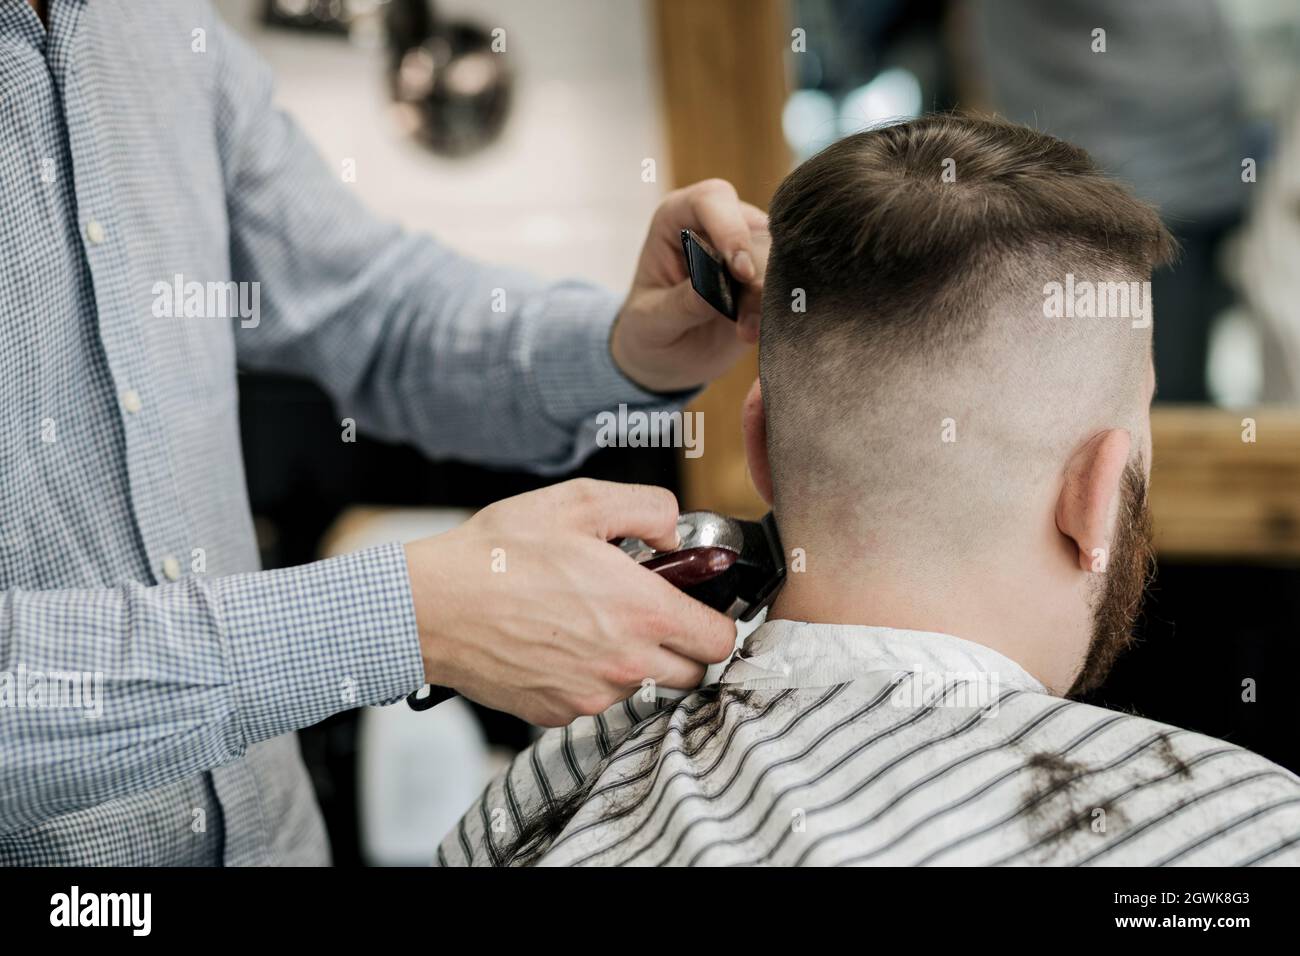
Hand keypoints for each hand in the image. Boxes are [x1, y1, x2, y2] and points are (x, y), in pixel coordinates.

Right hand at [403, 479, 737, 726]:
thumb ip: (647, 509)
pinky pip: (596, 701)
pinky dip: (590, 677)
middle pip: (693, 673)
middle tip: (645, 611)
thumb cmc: (499, 553)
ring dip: (633, 661)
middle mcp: (625, 663)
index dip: (715, 620)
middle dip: (681, 644)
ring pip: (643, 687)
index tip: (695, 604)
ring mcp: (592, 695)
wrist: (431, 607)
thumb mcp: (579, 502)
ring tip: (590, 620)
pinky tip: (558, 642)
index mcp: (642, 611)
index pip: (721, 640)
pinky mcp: (558, 713)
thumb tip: (676, 535)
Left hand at [610, 179, 769, 392]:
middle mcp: (716, 225)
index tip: (739, 269)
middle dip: (757, 271)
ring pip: (777, 257)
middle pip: (754, 228)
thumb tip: (709, 290)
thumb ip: (680, 304)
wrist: (668, 358)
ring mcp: (746, 249)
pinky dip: (776, 309)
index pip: (711, 199)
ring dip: (768, 296)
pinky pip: (787, 284)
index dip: (729, 227)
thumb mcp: (651, 321)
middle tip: (748, 313)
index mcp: (677, 218)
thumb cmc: (650, 330)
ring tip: (746, 332)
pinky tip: (754, 334)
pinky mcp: (767, 278)